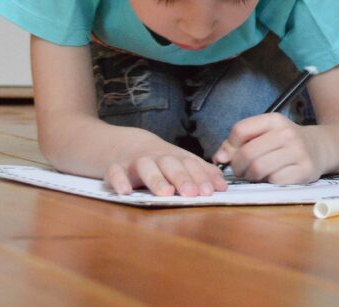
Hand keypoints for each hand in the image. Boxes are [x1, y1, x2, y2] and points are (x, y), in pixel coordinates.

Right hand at [105, 145, 227, 196]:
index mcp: (175, 157)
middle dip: (182, 178)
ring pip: (146, 167)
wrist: (124, 144)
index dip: (200, 177)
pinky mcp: (115, 168)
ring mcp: (135, 162)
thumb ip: (202, 173)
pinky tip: (125, 192)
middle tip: (191, 193)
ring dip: (156, 179)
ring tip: (166, 193)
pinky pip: (115, 172)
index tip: (209, 191)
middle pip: (171, 165)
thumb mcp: (181, 162)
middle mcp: (157, 158)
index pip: (190, 164)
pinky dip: (119, 181)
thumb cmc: (160, 159)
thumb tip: (223, 187)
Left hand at [213, 113, 324, 184]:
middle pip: (247, 153)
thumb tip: (219, 157)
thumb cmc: (285, 142)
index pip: (240, 129)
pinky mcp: (305, 170)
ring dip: (250, 176)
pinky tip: (272, 178)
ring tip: (254, 175)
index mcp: (275, 120)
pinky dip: (268, 182)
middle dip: (238, 166)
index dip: (229, 146)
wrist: (320, 148)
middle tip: (241, 171)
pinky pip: (274, 180)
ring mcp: (298, 152)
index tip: (229, 155)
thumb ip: (239, 142)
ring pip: (258, 168)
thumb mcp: (265, 133)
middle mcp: (287, 133)